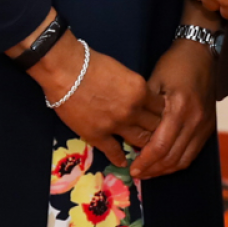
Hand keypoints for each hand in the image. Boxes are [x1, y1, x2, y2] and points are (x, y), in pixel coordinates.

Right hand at [29, 36, 162, 167]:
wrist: (66, 70)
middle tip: (155, 135)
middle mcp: (133, 110)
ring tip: (144, 149)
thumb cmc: (92, 63)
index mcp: (140, 91)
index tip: (159, 117)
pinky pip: (114, 152)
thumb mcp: (123, 71)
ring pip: (140, 141)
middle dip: (157, 130)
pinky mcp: (98, 135)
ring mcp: (116, 125)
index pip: (162, 108)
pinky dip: (120, 159)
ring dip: (143, 145)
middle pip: (155, 127)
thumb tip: (140, 99)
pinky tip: (123, 163)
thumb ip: (135, 88)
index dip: (162, 113)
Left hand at [128, 39, 216, 180]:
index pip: (160, 145)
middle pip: (172, 157)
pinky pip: (193, 153)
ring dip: (165, 170)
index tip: (132, 169)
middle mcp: (194, 121)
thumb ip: (143, 106)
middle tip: (137, 174)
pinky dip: (178, 162)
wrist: (201, 53)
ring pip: (184, 159)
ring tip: (149, 172)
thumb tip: (128, 129)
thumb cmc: (174, 64)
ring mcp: (203, 126)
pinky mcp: (208, 127)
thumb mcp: (154, 80)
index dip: (145, 161)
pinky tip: (165, 163)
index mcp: (179, 108)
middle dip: (153, 169)